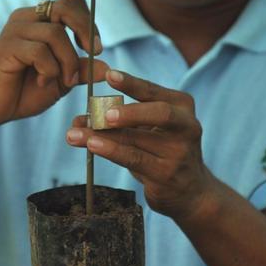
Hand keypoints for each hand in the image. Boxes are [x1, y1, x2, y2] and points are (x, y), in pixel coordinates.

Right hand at [0, 0, 108, 128]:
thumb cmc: (25, 91)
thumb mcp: (61, 81)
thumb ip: (81, 71)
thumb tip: (107, 68)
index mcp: (40, 19)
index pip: (71, 1)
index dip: (88, 21)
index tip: (95, 49)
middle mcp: (27, 18)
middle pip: (65, 7)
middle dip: (85, 30)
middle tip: (93, 53)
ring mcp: (15, 30)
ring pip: (56, 33)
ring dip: (67, 61)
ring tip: (63, 81)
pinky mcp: (7, 46)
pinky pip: (40, 51)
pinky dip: (49, 70)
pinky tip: (42, 81)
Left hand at [65, 69, 216, 220]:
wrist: (190, 190)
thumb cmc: (162, 150)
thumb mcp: (149, 128)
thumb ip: (121, 119)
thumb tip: (80, 119)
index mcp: (181, 106)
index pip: (154, 91)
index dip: (131, 83)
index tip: (109, 75)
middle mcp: (186, 127)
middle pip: (159, 113)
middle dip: (130, 112)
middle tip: (104, 114)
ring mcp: (178, 153)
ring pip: (136, 140)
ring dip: (102, 136)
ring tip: (75, 134)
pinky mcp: (165, 174)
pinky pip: (133, 159)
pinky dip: (111, 151)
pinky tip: (92, 146)